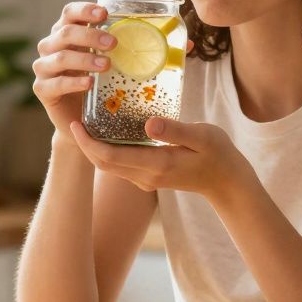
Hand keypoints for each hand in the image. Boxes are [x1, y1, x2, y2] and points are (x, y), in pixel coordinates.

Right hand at [32, 2, 115, 138]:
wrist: (79, 115)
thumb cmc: (94, 82)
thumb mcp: (102, 59)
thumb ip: (111, 45)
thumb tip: (141, 31)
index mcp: (64, 33)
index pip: (69, 13)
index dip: (85, 10)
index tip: (104, 14)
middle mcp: (50, 47)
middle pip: (66, 33)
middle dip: (91, 36)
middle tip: (113, 43)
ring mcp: (43, 68)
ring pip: (61, 57)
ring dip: (85, 59)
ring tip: (106, 65)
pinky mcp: (42, 89)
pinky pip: (56, 83)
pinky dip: (74, 83)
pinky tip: (89, 83)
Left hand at [67, 117, 249, 200]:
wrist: (227, 182)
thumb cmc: (218, 154)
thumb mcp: (202, 135)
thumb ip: (175, 130)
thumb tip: (148, 123)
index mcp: (156, 165)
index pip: (110, 157)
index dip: (88, 142)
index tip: (76, 124)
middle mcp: (146, 176)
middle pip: (103, 163)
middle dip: (85, 144)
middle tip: (75, 120)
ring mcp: (146, 179)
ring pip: (109, 166)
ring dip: (94, 148)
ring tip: (87, 122)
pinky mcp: (148, 177)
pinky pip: (120, 165)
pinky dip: (108, 150)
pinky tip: (108, 131)